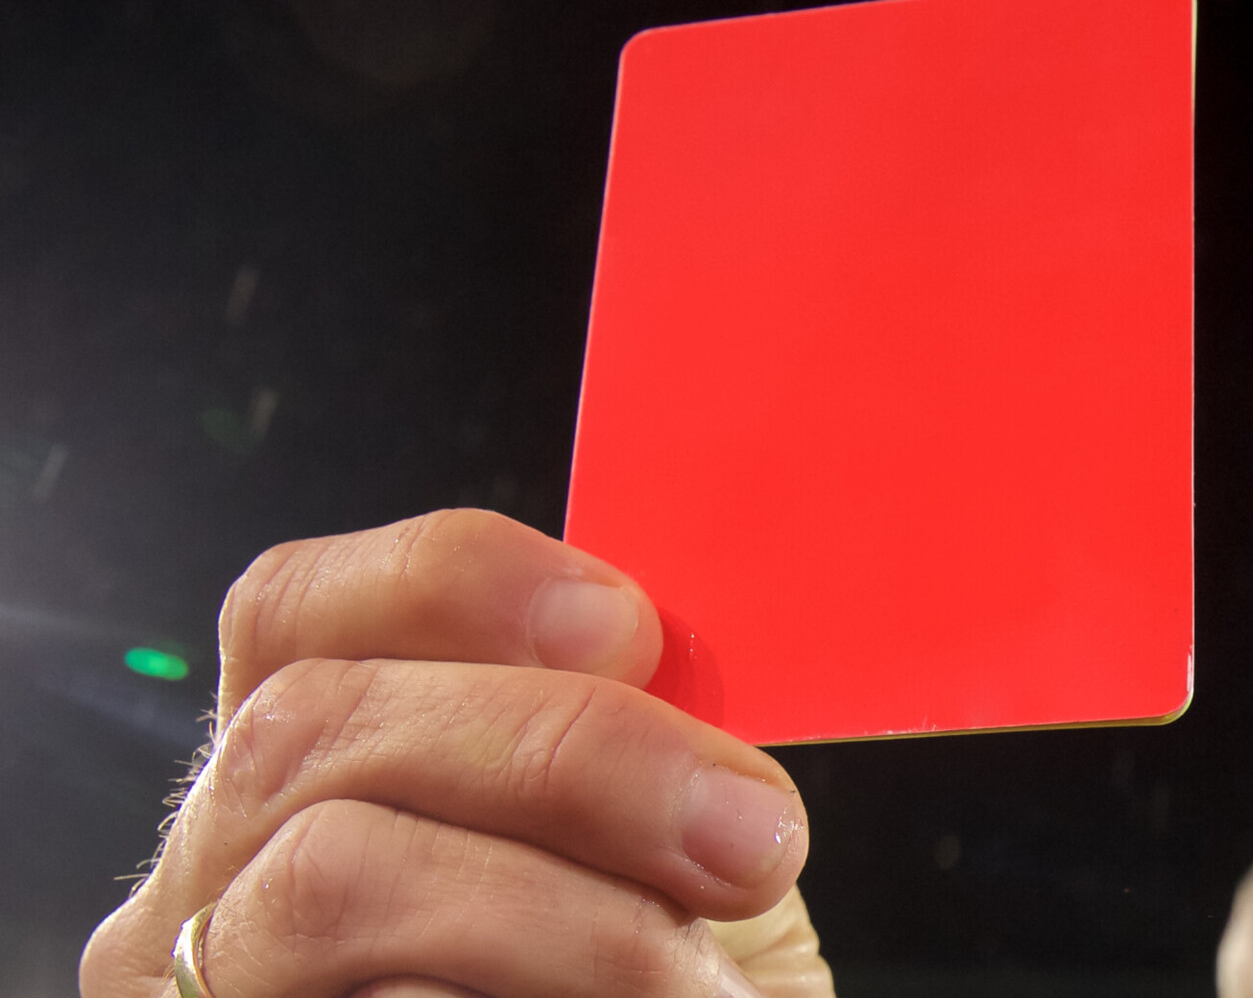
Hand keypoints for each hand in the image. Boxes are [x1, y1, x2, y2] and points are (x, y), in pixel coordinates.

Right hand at [81, 509, 833, 997]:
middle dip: (566, 752)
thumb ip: (620, 730)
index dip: (457, 581)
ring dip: (578, 917)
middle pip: (316, 724)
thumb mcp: (638, 835)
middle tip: (748, 832)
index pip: (294, 606)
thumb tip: (664, 648)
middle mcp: (217, 865)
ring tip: (699, 977)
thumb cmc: (646, 986)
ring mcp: (220, 975)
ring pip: (341, 875)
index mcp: (307, 764)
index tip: (632, 624)